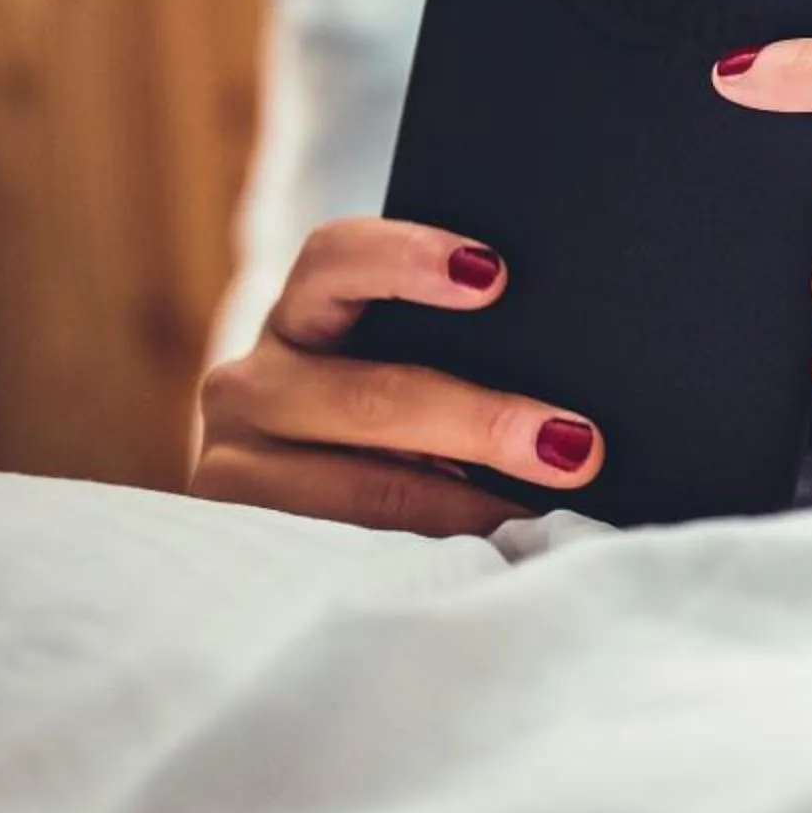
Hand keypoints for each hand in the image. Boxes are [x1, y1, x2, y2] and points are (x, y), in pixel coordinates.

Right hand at [191, 217, 604, 533]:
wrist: (275, 516)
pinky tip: (490, 552)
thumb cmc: (382, 425)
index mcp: (301, 316)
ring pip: (365, 492)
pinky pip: (350, 553)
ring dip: (468, 507)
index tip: (492, 274)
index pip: (337, 260)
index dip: (409, 258)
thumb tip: (564, 397)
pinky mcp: (247, 542)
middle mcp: (251, 385)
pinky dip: (431, 551)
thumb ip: (455, 357)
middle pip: (370, 397)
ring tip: (545, 517)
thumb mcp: (397, 373)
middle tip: (574, 443)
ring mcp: (237, 468)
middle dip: (480, 422)